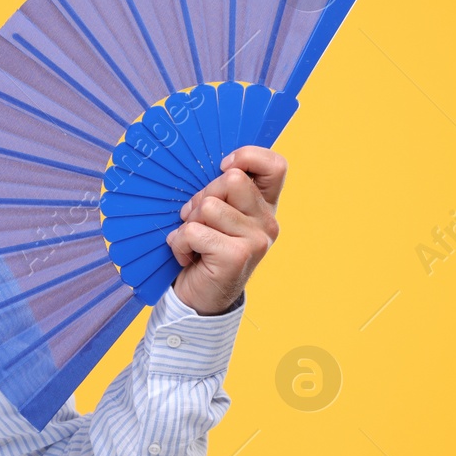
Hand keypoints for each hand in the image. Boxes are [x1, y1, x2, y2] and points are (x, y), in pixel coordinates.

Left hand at [165, 145, 284, 315]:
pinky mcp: (237, 256)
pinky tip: (187, 256)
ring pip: (208, 206)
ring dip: (188, 223)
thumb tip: (215, 167)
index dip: (247, 157)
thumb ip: (221, 191)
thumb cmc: (202, 248)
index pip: (275, 165)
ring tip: (193, 242)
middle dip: (202, 197)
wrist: (200, 298)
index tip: (223, 168)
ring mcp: (256, 240)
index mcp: (265, 205)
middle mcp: (267, 221)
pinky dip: (179, 243)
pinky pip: (193, 231)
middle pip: (231, 180)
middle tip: (197, 222)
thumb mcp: (215, 216)